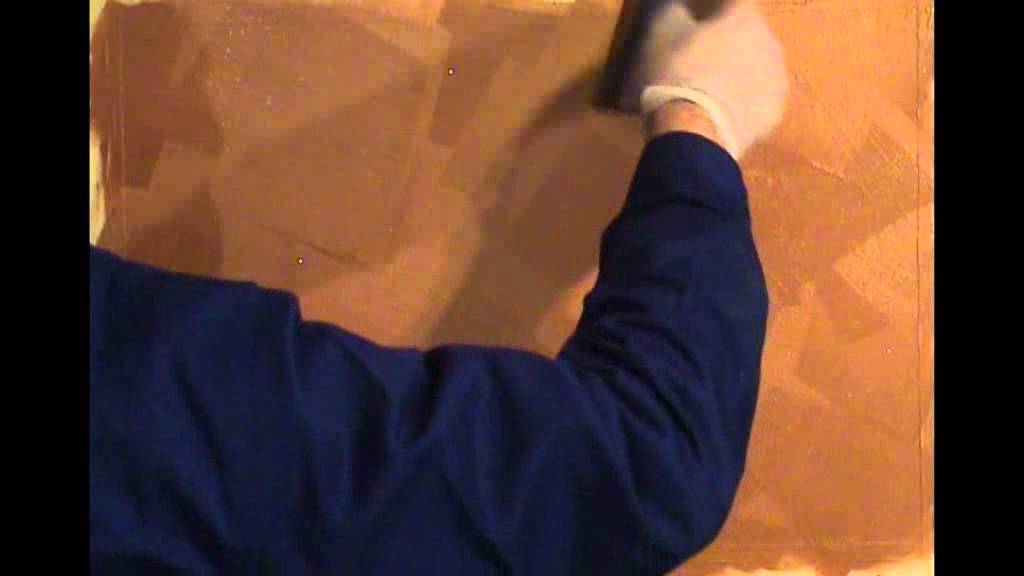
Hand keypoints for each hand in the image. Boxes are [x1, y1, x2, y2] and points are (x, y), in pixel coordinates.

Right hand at [628, 0, 788, 159]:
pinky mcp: (775, 113)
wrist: (695, 133)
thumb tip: (680, 5)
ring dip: (742, 70)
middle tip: (706, 55)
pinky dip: (746, 101)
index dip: (720, 7)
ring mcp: (777, 80)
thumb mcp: (662, 34)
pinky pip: (760, 99)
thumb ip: (675, 10)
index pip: (738, 0)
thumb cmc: (676, 75)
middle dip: (732, 39)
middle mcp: (770, 42)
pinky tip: (725, 111)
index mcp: (744, 17)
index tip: (704, 17)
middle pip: (752, 33)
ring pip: (760, 66)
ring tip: (715, 88)